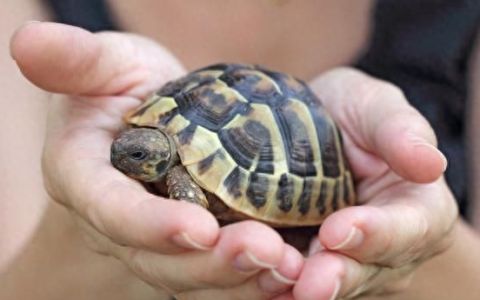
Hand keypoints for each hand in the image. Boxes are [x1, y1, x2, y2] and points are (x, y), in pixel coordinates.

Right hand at [11, 22, 302, 298]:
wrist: (150, 121)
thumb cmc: (123, 90)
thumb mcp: (106, 67)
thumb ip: (77, 61)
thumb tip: (26, 39)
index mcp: (88, 180)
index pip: (112, 210)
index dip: (150, 225)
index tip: (200, 228)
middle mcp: (120, 224)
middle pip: (159, 260)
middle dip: (211, 263)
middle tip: (267, 252)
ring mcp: (156, 243)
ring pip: (193, 279)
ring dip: (242, 279)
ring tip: (289, 268)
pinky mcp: (190, 249)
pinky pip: (218, 277)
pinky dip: (254, 281)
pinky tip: (292, 273)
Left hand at [289, 68, 457, 299]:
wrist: (313, 121)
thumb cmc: (352, 112)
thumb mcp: (376, 107)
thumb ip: (401, 131)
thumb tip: (431, 164)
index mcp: (419, 209)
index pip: (407, 230)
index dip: (375, 235)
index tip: (336, 231)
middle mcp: (390, 246)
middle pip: (367, 270)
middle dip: (334, 276)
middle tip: (306, 283)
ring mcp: (351, 260)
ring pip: (330, 283)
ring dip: (300, 286)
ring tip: (273, 280)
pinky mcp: (313, 263)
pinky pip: (296, 281)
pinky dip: (277, 283)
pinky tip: (256, 279)